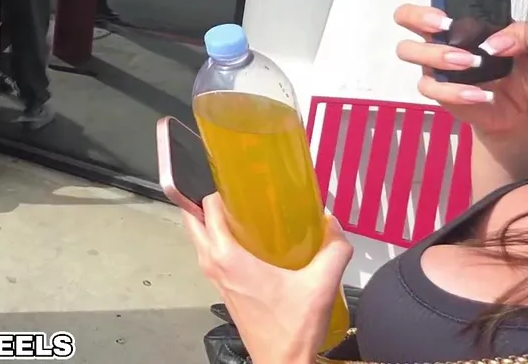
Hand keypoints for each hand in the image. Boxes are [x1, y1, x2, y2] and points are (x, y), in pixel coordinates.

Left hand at [184, 193, 351, 363]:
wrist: (283, 362)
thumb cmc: (291, 329)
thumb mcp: (320, 284)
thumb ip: (334, 249)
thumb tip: (334, 225)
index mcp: (228, 257)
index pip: (207, 208)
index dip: (219, 190)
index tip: (238, 183)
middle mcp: (214, 264)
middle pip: (193, 220)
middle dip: (207, 202)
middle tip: (235, 194)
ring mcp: (215, 278)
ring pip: (200, 238)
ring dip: (211, 222)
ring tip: (242, 212)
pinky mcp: (223, 288)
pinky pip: (211, 254)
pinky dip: (219, 241)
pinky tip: (249, 241)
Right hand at [393, 4, 527, 137]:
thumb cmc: (527, 69)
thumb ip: (524, 33)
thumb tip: (494, 44)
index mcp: (455, 28)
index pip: (417, 14)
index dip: (419, 13)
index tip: (445, 19)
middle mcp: (438, 47)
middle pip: (403, 33)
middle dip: (421, 27)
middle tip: (448, 31)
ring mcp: (436, 72)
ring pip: (410, 57)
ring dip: (437, 55)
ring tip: (471, 63)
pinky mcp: (442, 95)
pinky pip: (432, 89)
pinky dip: (456, 91)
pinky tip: (480, 93)